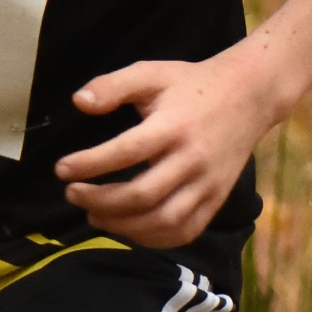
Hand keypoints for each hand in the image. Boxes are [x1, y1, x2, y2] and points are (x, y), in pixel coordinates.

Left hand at [54, 53, 271, 249]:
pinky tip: (128, 228)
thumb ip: (113, 85)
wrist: (250, 96)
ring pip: (162, 221)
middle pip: (141, 196)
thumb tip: (78, 102)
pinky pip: (185, 231)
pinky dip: (153, 238)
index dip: (88, 165)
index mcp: (174, 126)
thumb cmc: (193, 84)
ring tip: (94, 215)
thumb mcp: (152, 73)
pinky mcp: (216, 200)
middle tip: (73, 194)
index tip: (61, 170)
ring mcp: (207, 184)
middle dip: (99, 201)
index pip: (125, 152)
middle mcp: (193, 160)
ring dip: (122, 226)